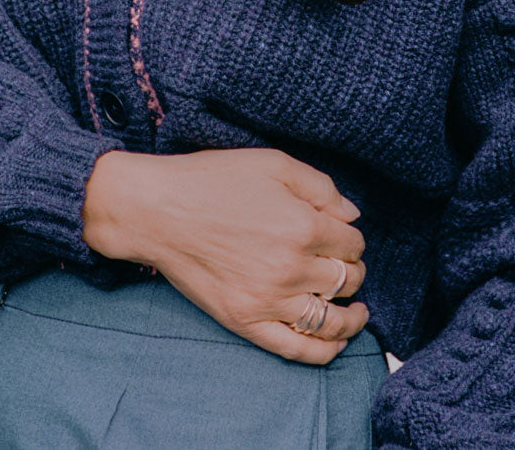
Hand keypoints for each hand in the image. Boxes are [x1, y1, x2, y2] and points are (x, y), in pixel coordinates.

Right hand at [82, 147, 368, 362]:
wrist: (158, 209)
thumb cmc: (213, 180)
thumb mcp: (273, 163)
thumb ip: (320, 187)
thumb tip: (351, 216)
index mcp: (303, 225)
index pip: (352, 243)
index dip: (353, 239)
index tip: (343, 236)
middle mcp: (292, 267)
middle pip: (346, 279)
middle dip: (353, 271)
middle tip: (346, 265)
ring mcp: (269, 300)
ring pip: (331, 320)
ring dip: (352, 316)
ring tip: (357, 312)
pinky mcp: (245, 321)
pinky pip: (298, 349)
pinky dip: (325, 351)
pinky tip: (336, 341)